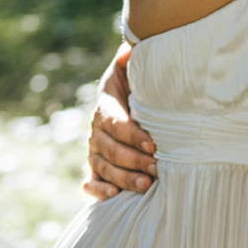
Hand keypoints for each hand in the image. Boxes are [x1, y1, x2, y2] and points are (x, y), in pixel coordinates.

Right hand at [82, 46, 158, 198]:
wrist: (135, 99)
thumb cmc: (141, 83)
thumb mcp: (137, 67)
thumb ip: (134, 59)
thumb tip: (130, 51)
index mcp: (106, 103)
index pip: (114, 121)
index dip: (131, 134)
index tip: (153, 144)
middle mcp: (97, 128)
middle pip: (108, 148)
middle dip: (132, 160)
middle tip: (156, 168)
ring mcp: (95, 149)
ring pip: (102, 166)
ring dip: (123, 178)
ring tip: (146, 186)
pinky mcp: (98, 167)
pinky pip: (91, 181)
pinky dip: (99, 190)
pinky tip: (114, 195)